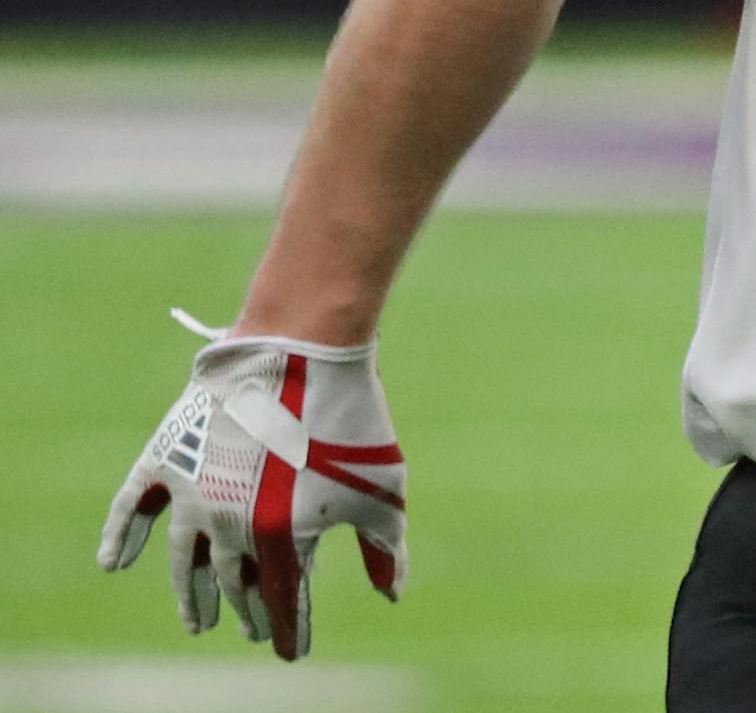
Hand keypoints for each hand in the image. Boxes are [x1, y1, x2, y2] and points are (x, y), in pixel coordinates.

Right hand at [97, 314, 407, 659]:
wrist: (305, 351)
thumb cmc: (351, 419)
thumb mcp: (383, 487)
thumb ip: (385, 547)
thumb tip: (392, 594)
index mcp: (280, 539)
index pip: (280, 600)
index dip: (287, 628)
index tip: (291, 651)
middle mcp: (229, 525)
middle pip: (235, 582)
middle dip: (246, 611)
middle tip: (253, 630)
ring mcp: (194, 492)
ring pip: (188, 560)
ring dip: (192, 594)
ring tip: (197, 621)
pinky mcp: (171, 456)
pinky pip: (134, 507)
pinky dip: (122, 535)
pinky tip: (115, 563)